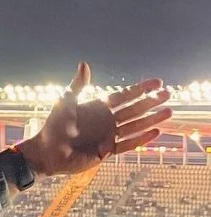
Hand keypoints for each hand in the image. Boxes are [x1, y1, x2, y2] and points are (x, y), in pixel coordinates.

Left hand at [18, 63, 170, 177]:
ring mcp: (108, 135)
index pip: (124, 96)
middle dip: (151, 102)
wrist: (47, 152)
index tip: (156, 82)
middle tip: (168, 94)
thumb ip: (77, 86)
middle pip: (134, 110)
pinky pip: (127, 144)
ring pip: (135, 126)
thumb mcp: (65, 103)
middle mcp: (107, 120)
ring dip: (152, 119)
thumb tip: (84, 64)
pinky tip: (156, 132)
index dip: (140, 89)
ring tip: (169, 112)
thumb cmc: (53, 127)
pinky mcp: (107, 151)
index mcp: (99, 107)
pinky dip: (141, 139)